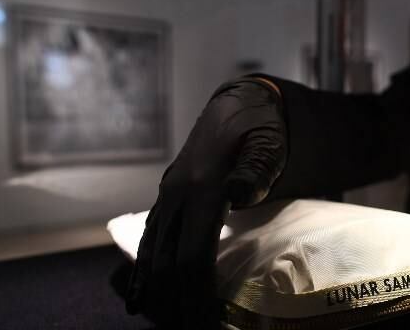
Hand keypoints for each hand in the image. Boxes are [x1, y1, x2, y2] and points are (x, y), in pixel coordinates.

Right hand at [125, 76, 286, 328]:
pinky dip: (144, 268)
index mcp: (204, 185)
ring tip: (165, 322)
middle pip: (170, 260)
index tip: (208, 321)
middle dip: (179, 301)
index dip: (199, 291)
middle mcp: (178, 193)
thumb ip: (256, 168)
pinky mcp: (169, 194)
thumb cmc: (261, 126)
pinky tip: (140, 293)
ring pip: (154, 251)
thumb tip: (238, 194)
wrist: (241, 102)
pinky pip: (151, 236)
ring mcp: (170, 193)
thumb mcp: (268, 142)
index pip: (194, 251)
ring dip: (158, 290)